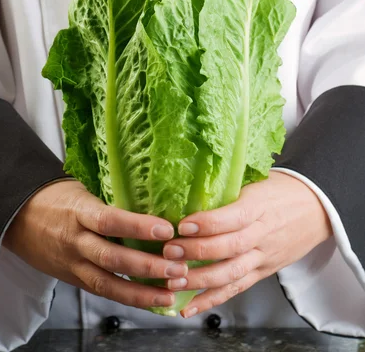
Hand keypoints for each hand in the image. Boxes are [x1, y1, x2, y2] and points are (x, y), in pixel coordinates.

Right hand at [3, 180, 185, 309]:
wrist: (17, 217)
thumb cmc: (56, 197)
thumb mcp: (82, 189)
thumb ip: (110, 198)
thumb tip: (152, 195)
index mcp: (78, 212)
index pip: (110, 221)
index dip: (138, 227)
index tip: (166, 229)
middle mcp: (75, 241)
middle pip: (112, 258)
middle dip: (148, 267)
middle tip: (179, 266)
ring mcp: (73, 264)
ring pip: (108, 283)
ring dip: (143, 291)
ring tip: (172, 290)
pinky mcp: (74, 279)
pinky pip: (103, 292)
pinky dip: (129, 298)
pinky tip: (153, 299)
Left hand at [163, 171, 331, 317]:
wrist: (316, 207)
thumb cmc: (280, 189)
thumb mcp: (256, 181)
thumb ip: (227, 189)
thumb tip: (188, 189)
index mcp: (259, 205)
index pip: (233, 218)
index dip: (207, 224)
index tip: (183, 225)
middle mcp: (262, 234)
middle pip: (229, 248)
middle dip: (197, 253)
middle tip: (170, 252)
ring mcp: (263, 256)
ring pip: (232, 273)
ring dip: (200, 280)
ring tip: (174, 281)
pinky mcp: (263, 272)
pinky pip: (236, 289)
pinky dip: (211, 300)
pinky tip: (188, 306)